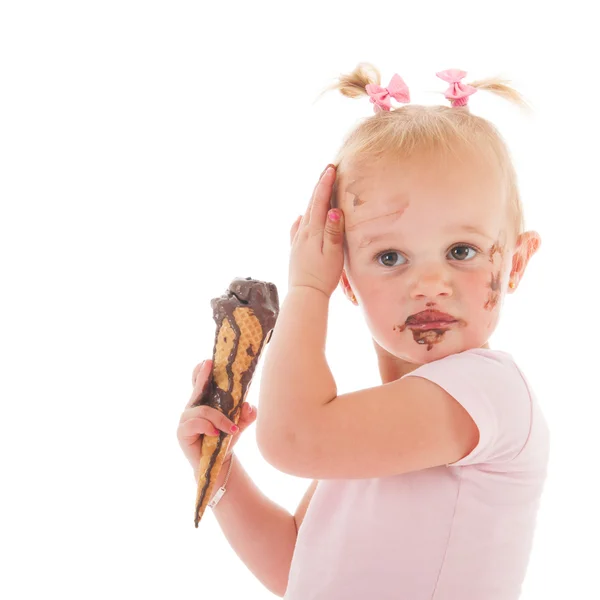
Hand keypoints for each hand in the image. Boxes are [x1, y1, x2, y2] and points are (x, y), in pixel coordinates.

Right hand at [176, 359, 256, 474]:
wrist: (219, 463)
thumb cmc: (225, 440)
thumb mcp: (240, 425)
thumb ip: (247, 415)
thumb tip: (249, 406)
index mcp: (205, 402)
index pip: (200, 383)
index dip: (201, 371)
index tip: (208, 360)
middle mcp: (193, 407)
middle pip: (197, 388)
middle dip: (203, 376)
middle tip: (208, 364)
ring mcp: (186, 419)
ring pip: (203, 410)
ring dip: (220, 419)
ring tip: (232, 430)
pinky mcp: (182, 432)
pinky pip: (195, 423)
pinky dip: (208, 426)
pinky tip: (216, 433)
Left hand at [288, 164, 344, 297]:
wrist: (305, 294)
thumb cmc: (323, 277)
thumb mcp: (333, 254)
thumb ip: (333, 232)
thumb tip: (334, 210)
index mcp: (314, 231)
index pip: (320, 201)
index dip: (325, 184)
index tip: (331, 168)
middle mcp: (303, 233)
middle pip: (312, 204)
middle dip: (320, 186)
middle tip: (327, 171)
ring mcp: (298, 241)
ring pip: (306, 214)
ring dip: (313, 200)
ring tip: (319, 189)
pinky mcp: (295, 250)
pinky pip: (298, 229)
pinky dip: (302, 219)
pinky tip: (301, 218)